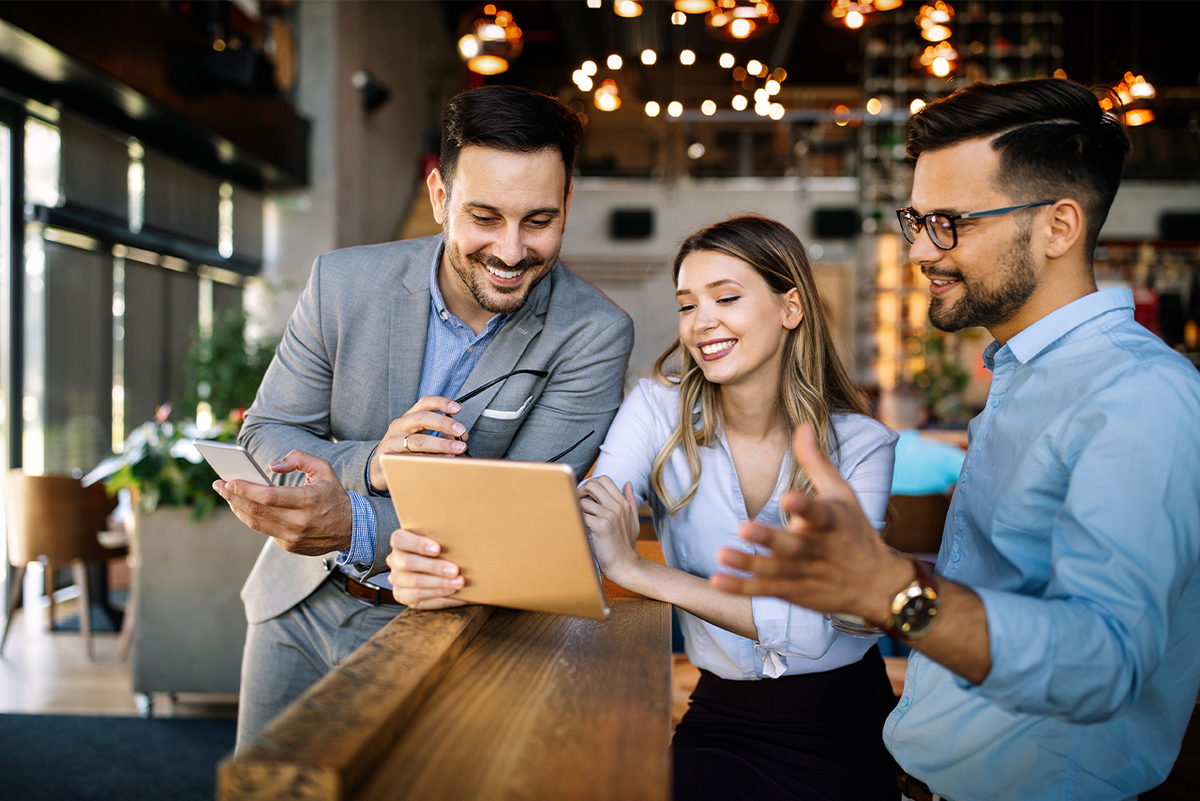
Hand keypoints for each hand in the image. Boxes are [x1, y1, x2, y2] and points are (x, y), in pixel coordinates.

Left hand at [214, 450, 352, 555]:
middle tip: (218, 485)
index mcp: (308, 500)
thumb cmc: (333, 495)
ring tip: (227, 495)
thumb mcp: (324, 469)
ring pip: (255, 523)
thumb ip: (299, 458)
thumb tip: (272, 465)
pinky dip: (251, 518)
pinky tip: (243, 507)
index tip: (228, 481)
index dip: (245, 489)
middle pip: (256, 510)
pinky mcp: (289, 545)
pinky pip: (264, 531)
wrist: (350, 528)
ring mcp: (293, 537)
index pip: (269, 496)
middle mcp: (299, 522)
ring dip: (237, 509)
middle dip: (232, 497)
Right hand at [369, 396, 468, 491]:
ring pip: (418, 441)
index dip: (441, 403)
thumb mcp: (421, 437)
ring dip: (441, 444)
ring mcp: (394, 442)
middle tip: (461, 431)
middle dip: (444, 423)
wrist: (377, 467)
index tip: (457, 408)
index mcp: (409, 417)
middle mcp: (400, 425)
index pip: (424, 403)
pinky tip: (443, 461)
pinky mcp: (391, 459)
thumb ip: (440, 435)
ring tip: (457, 448)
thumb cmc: (403, 449)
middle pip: (422, 418)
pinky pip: (413, 459)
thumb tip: (460, 438)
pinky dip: (431, 460)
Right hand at [386, 528, 466, 608]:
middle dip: (434, 567)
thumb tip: (463, 538)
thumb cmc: (438, 550)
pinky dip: (440, 596)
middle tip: (455, 570)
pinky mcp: (403, 596)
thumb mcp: (438, 540)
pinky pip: (420, 598)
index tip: (438, 549)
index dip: (418, 544)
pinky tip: (454, 593)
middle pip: (408, 562)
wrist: (432, 569)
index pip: (400, 540)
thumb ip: (443, 539)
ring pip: (415, 582)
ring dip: (440, 584)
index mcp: (400, 541)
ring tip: (459, 583)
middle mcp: (395, 560)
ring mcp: (397, 580)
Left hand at [578, 477, 640, 582]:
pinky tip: (580, 527)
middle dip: (581, 490)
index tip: (586, 494)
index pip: (605, 480)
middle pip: (593, 485)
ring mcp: (610, 515)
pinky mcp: (601, 526)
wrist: (624, 564)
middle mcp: (617, 507)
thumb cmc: (625, 545)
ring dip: (577, 509)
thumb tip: (629, 483)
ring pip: (584, 500)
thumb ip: (630, 501)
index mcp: (623, 504)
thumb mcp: (633, 521)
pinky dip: (577, 519)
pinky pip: (581, 514)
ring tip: (579, 518)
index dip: (591, 483)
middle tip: (577, 502)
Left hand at [711, 424, 911, 624]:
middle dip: (769, 539)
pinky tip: (718, 580)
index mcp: (830, 522)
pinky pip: (765, 590)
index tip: (788, 497)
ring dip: (748, 564)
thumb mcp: (841, 493)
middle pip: (792, 546)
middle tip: (743, 528)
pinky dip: (741, 588)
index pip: (818, 513)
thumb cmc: (854, 531)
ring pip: (774, 570)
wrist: (876, 585)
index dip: (804, 506)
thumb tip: (802, 425)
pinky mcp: (793, 591)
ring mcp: (804, 573)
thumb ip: (816, 461)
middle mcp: (817, 549)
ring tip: (721, 554)